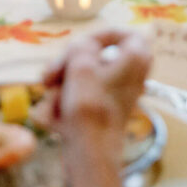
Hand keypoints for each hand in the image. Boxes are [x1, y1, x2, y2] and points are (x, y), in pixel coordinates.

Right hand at [33, 30, 150, 186]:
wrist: (91, 154)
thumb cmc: (90, 106)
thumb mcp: (80, 63)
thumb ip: (82, 45)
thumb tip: (83, 47)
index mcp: (137, 57)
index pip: (121, 33)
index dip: (97, 35)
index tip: (78, 46)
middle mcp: (133, 75)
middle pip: (96, 57)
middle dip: (69, 65)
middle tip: (50, 75)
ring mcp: (118, 95)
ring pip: (84, 79)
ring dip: (63, 85)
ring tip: (50, 96)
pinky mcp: (104, 112)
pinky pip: (82, 99)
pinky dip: (68, 102)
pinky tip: (54, 114)